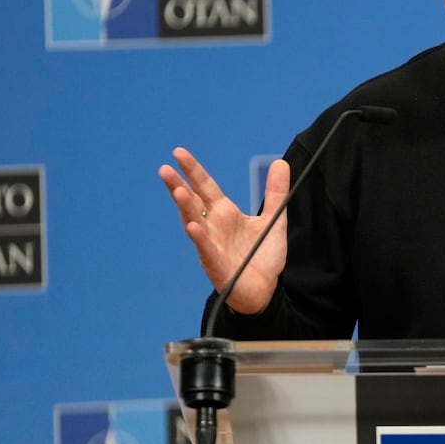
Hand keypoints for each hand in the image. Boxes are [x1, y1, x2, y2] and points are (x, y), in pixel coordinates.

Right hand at [158, 148, 290, 314]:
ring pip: (194, 224)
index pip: (206, 187)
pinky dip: (199, 239)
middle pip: (193, 202)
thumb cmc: (261, 256)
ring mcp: (211, 245)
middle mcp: (213, 227)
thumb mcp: (273, 220)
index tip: (179, 153)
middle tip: (165, 168)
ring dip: (185, 208)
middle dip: (179, 185)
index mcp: (225, 213)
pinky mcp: (216, 265)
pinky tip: (192, 227)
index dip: (193, 171)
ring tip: (178, 191)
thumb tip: (280, 162)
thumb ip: (275, 193)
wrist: (264, 290)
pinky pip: (205, 250)